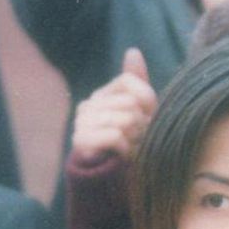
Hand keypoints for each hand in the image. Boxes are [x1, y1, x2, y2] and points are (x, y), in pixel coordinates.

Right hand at [70, 48, 156, 162]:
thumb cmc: (130, 143)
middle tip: (138, 138)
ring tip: (131, 146)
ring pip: (125, 119)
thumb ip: (137, 83)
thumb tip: (133, 50)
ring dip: (136, 138)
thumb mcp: (141, 111)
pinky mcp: (81, 141)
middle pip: (131, 104)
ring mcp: (82, 121)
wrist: (114, 178)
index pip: (130, 82)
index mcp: (102, 94)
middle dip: (143, 125)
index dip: (148, 101)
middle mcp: (89, 104)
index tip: (148, 117)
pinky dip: (126, 148)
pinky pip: (115, 135)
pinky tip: (122, 154)